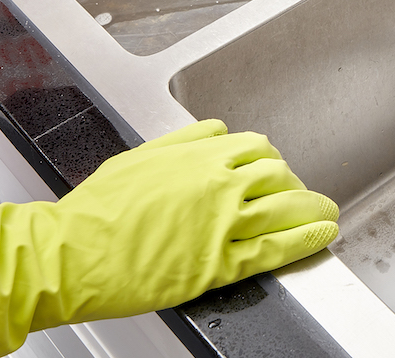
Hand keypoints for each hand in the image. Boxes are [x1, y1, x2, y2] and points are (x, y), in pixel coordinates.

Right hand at [0, 119, 335, 357]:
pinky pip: (275, 247)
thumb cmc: (95, 211)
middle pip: (277, 175)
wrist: (69, 254)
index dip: (271, 160)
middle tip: (297, 193)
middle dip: (292, 183)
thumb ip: (183, 141)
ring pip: (284, 207)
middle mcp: (218, 184)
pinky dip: (305, 239)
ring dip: (312, 208)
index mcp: (199, 156)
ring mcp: (222, 224)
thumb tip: (214, 130)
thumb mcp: (139, 157)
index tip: (275, 169)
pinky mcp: (220, 263)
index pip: (256, 148)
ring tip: (325, 211)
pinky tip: (321, 234)